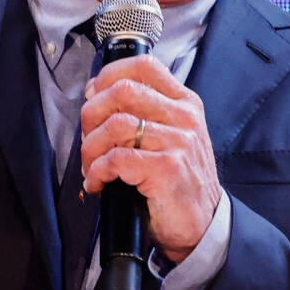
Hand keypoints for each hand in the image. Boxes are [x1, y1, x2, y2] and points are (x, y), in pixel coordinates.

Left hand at [80, 54, 221, 262]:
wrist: (203, 223)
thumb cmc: (178, 180)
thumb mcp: (171, 135)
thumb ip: (144, 112)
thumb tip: (95, 94)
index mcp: (184, 102)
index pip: (144, 66)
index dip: (109, 75)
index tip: (93, 95)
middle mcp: (184, 117)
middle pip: (122, 91)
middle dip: (91, 114)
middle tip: (87, 138)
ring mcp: (178, 142)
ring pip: (115, 125)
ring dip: (90, 147)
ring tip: (91, 165)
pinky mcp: (168, 169)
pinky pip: (116, 159)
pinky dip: (97, 171)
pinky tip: (97, 181)